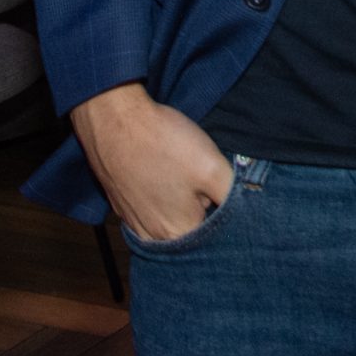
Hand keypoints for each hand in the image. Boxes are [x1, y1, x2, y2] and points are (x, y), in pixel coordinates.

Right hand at [72, 82, 233, 241]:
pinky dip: (158, 196)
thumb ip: (233, 194)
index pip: (213, 237)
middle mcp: (152, 235)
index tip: (223, 191)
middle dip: (201, 208)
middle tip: (203, 179)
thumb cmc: (161, 142)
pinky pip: (148, 208)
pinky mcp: (121, 202)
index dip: (224, 214)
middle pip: (189, 230)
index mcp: (178, 233)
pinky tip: (162, 173)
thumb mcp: (212, 166)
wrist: (113, 117)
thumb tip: (242, 209)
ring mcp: (133, 219)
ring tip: (181, 174)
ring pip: (167, 219)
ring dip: (178, 202)